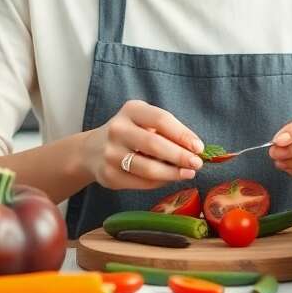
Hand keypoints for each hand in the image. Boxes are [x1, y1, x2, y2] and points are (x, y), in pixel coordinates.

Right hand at [82, 100, 203, 189]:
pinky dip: (159, 182)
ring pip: (148, 168)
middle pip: (155, 144)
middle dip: (180, 156)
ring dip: (173, 173)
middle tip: (197, 164)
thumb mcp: (144, 121)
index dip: (183, 134)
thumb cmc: (130, 133)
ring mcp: (111, 153)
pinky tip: (169, 179)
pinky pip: (141, 182)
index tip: (199, 147)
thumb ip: (166, 132)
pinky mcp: (109, 175)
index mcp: (131, 110)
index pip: (161, 119)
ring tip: (188, 174)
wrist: (91, 150)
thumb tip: (195, 150)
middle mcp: (118, 129)